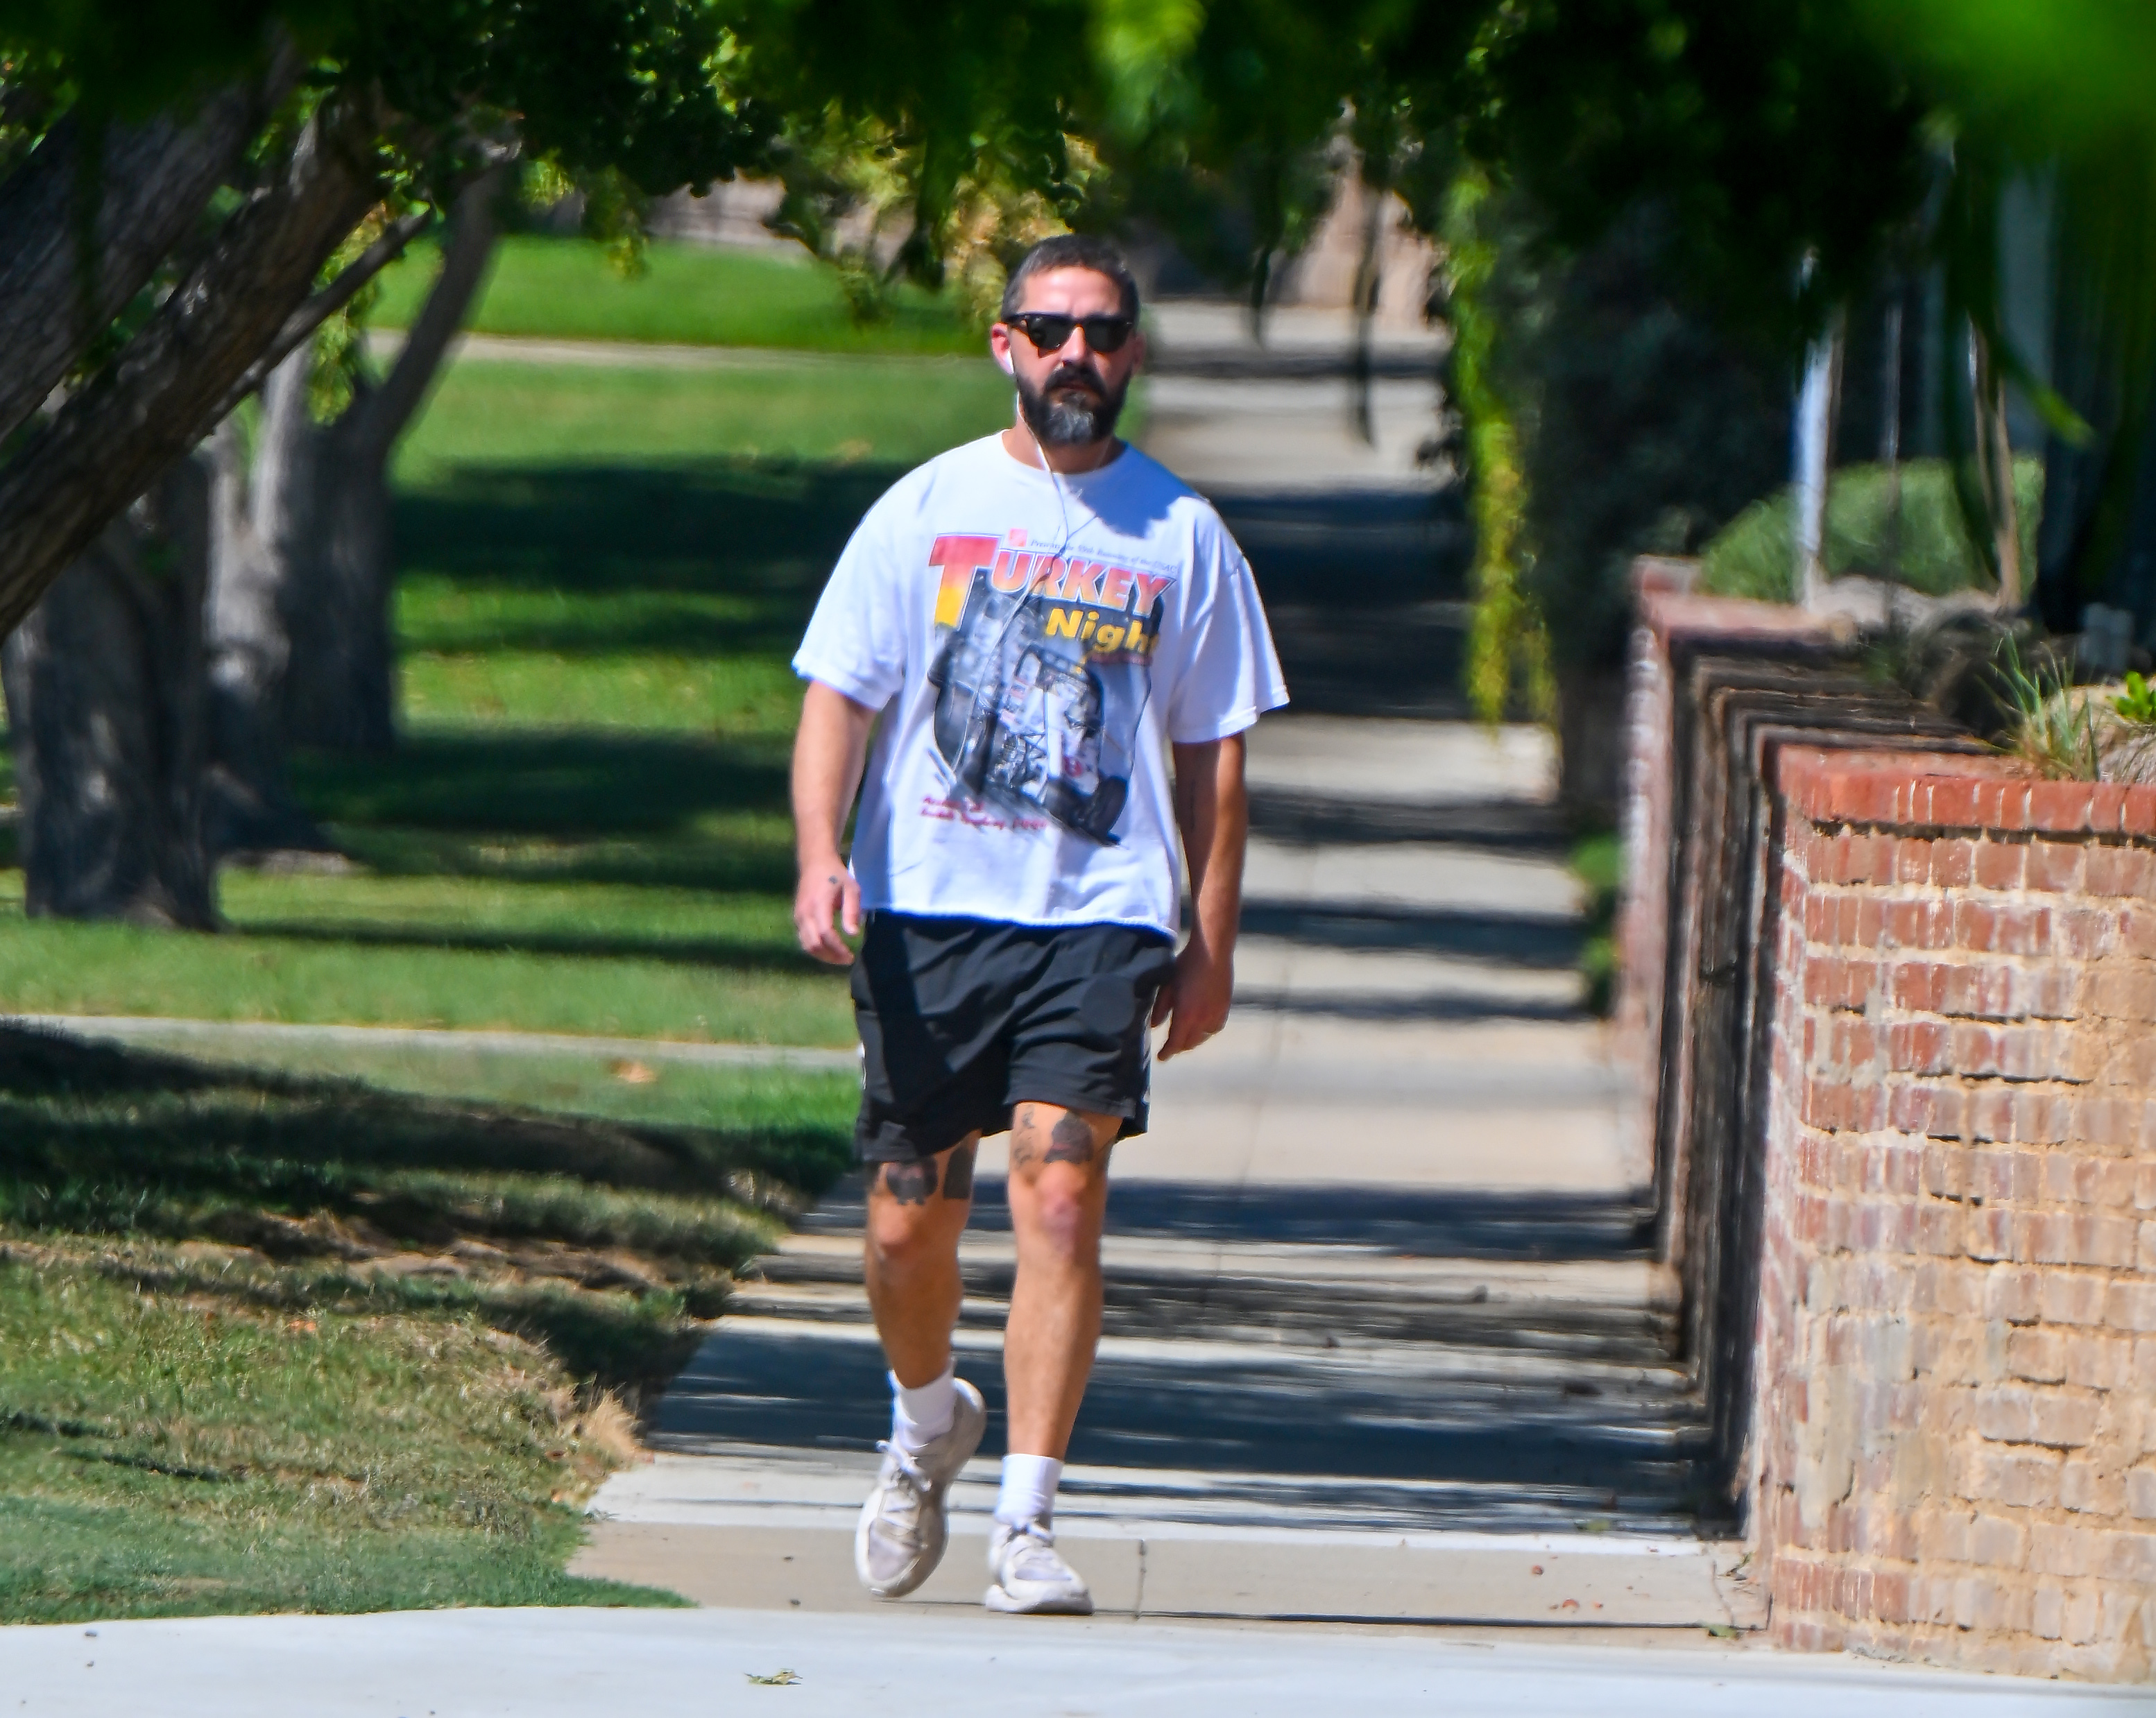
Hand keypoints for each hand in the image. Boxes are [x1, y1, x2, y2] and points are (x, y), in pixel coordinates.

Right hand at [794, 856, 861, 964]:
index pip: (826, 933)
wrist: (814, 863)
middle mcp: (804, 912)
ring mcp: (798, 916)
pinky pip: (804, 940)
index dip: (838, 948)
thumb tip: (853, 934)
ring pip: (807, 945)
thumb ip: (852, 911)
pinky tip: (829, 950)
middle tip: (847, 959)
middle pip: (814, 944)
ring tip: (839, 957)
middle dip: (831, 957)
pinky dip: (816, 949)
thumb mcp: (851, 889)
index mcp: (819, 904)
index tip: (851, 955)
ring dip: (823, 956)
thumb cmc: (836, 875)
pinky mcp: (796, 919)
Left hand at [1151, 941, 1230, 1059]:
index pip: (1175, 1043)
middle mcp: (1202, 1021)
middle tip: (1171, 1046)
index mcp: (1185, 1016)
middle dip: (1179, 1047)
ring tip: (1185, 1037)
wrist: (1213, 952)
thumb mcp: (1168, 986)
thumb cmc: (1186, 966)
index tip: (1161, 1057)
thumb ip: (1161, 1008)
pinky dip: (1206, 1032)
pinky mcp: (1225, 1009)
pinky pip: (1214, 1028)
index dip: (1167, 1053)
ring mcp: (1216, 1015)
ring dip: (1193, 1040)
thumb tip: (1155, 1025)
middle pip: (1189, 1043)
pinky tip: (1202, 1026)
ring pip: (1203, 1038)